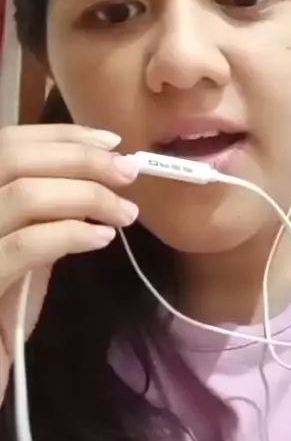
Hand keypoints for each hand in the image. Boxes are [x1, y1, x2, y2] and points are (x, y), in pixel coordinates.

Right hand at [0, 124, 138, 407]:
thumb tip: (96, 176)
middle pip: (15, 157)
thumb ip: (44, 209)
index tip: (112, 142)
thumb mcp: (21, 244)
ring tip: (125, 212)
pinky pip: (29, 244)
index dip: (63, 135)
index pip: (11, 141)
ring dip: (87, 195)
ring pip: (26, 194)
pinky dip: (72, 233)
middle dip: (80, 158)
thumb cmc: (3, 306)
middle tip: (128, 172)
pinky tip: (101, 238)